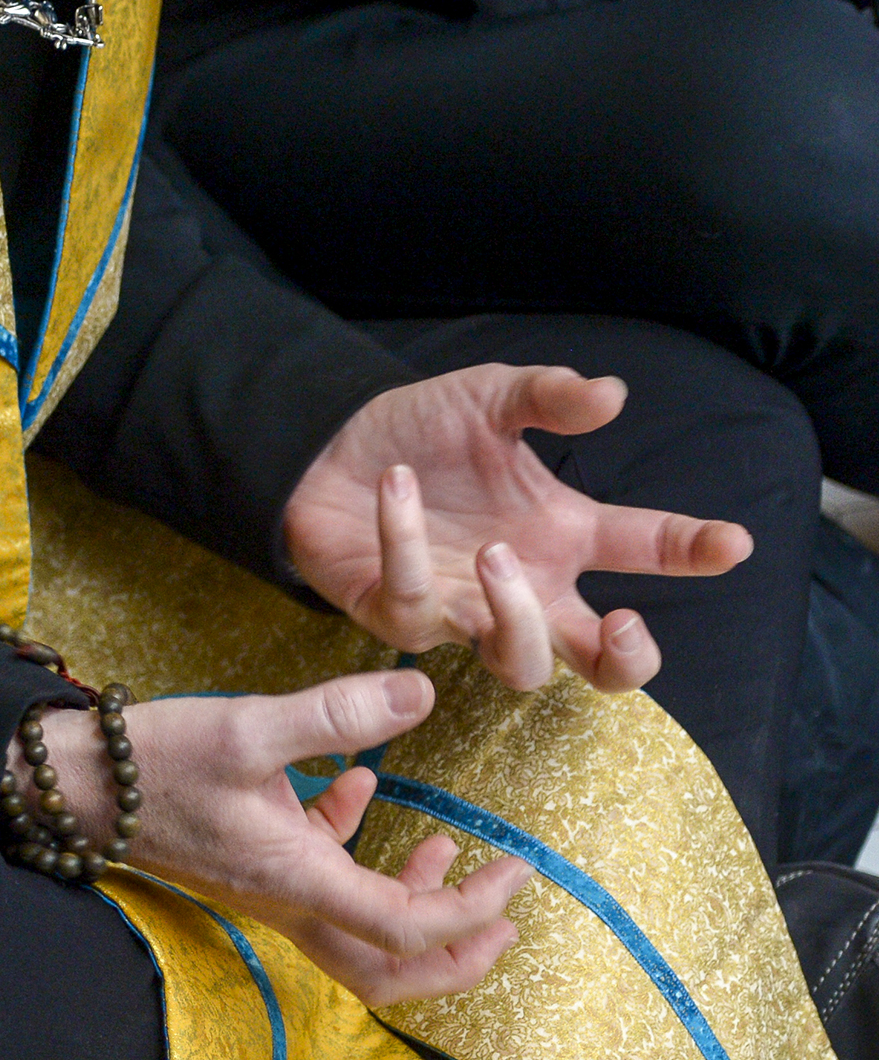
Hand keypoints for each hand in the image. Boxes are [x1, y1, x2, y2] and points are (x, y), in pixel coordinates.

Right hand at [31, 669, 531, 1004]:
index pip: (406, 927)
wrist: (71, 783)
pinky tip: (360, 783)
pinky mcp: (247, 861)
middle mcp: (286, 900)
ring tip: (453, 854)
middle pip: (383, 972)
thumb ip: (337, 713)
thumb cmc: (150, 765)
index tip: (515, 869)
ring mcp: (266, 887)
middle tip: (506, 922)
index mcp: (297, 880)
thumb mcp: (248, 728)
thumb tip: (419, 692)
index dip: (471, 909)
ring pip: (355, 933)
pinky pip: (317, 876)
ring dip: (415, 905)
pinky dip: (355, 843)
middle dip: (454, 958)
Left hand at [284, 365, 750, 691]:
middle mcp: (524, 587)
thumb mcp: (493, 398)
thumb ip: (550, 397)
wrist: (328, 448)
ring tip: (493, 551)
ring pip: (519, 664)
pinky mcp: (396, 617)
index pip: (644, 552)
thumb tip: (612, 395)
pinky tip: (396, 483)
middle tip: (622, 624)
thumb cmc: (421, 434)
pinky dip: (403, 540)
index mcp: (561, 535)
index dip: (692, 551)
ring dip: (517, 617)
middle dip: (626, 659)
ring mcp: (463, 611)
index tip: (731, 542)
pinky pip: (411, 604)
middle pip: (600, 664)